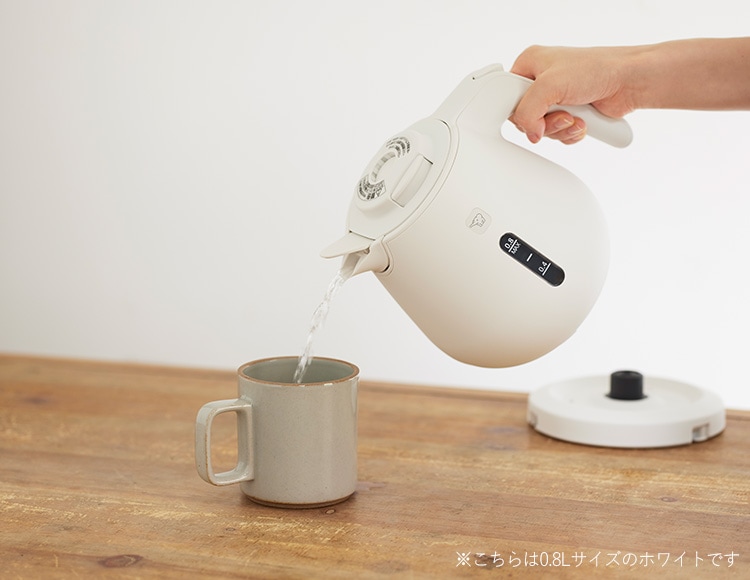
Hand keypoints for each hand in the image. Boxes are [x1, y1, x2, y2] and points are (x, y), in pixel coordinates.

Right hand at [509, 45, 634, 143]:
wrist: (629, 81)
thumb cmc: (596, 69)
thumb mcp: (550, 85)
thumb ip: (528, 111)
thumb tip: (530, 132)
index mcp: (529, 64)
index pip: (508, 96)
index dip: (519, 111)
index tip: (534, 114)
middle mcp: (541, 81)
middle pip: (525, 117)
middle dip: (545, 123)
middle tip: (561, 114)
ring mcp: (555, 99)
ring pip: (542, 129)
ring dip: (560, 130)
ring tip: (575, 118)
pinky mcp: (569, 114)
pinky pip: (557, 135)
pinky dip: (570, 134)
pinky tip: (582, 123)